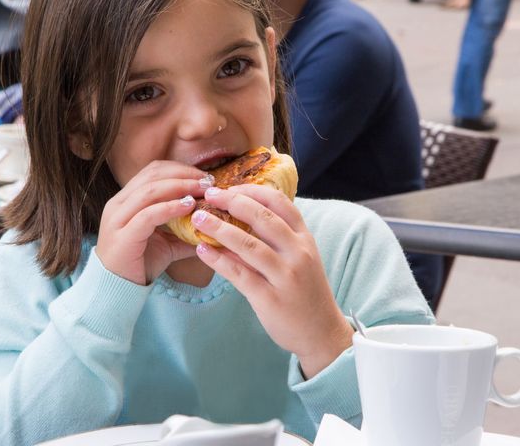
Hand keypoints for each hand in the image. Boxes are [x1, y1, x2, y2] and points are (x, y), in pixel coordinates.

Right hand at [96, 161, 206, 285]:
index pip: (153, 171)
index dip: (181, 169)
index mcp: (126, 200)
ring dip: (181, 187)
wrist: (117, 289)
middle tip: (208, 182)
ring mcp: (117, 219)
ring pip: (150, 190)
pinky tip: (188, 207)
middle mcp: (118, 204)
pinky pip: (148, 215)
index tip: (204, 177)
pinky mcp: (122, 236)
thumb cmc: (139, 264)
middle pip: (153, 175)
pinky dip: (170, 208)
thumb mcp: (167, 243)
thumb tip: (213, 228)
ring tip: (202, 191)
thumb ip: (186, 232)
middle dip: (184, 174)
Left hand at [192, 184, 352, 377]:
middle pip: (262, 218)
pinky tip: (202, 250)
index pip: (280, 203)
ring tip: (198, 219)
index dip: (252, 191)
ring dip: (219, 228)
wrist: (321, 332)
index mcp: (305, 239)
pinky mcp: (270, 299)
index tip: (229, 187)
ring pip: (248, 244)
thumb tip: (239, 218)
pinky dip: (218, 260)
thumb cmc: (306, 291)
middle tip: (208, 196)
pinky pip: (239, 274)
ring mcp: (285, 276)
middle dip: (232, 202)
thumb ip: (277, 239)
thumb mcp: (300, 259)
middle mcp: (298, 253)